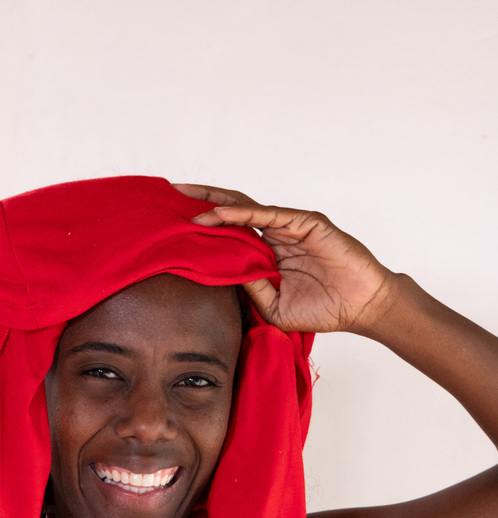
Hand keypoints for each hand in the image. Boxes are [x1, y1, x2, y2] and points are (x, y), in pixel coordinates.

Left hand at [172, 183, 397, 334]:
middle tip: (173, 192)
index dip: (206, 226)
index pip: (231, 233)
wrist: (360, 307)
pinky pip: (270, 215)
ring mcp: (291, 226)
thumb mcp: (275, 307)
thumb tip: (220, 274)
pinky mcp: (307, 223)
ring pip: (247, 208)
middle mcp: (276, 235)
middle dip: (203, 200)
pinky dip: (243, 214)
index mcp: (268, 253)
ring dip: (217, 205)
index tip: (175, 224)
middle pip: (233, 210)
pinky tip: (220, 214)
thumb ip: (251, 289)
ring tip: (188, 203)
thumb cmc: (324, 309)